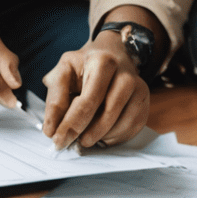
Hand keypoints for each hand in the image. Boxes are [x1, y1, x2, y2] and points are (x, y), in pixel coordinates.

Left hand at [43, 32, 149, 150]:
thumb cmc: (85, 66)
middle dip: (83, 133)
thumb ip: (56, 99)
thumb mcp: (64, 72)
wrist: (113, 53)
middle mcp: (125, 75)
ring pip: (119, 124)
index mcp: (103, 62)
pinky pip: (130, 129)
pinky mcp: (144, 101)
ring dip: (98, 137)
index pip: (87, 101)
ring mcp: (139, 88)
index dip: (70, 124)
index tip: (56, 139)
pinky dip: (112, 137)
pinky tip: (100, 133)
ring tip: (83, 137)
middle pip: (106, 114)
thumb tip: (52, 130)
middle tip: (66, 143)